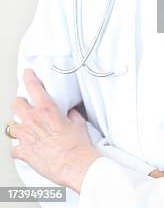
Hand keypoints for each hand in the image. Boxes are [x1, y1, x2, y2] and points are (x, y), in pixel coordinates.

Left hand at [10, 68, 100, 192]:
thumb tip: (69, 112)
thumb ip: (70, 114)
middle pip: (16, 104)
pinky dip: (18, 148)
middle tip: (24, 104)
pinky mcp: (23, 152)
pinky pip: (14, 148)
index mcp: (46, 109)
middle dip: (19, 103)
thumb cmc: (77, 145)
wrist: (74, 164)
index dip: (29, 77)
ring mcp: (25, 136)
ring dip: (16, 126)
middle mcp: (33, 120)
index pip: (33, 86)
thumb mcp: (78, 122)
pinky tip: (24, 147)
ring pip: (10, 126)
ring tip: (23, 128)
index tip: (27, 74)